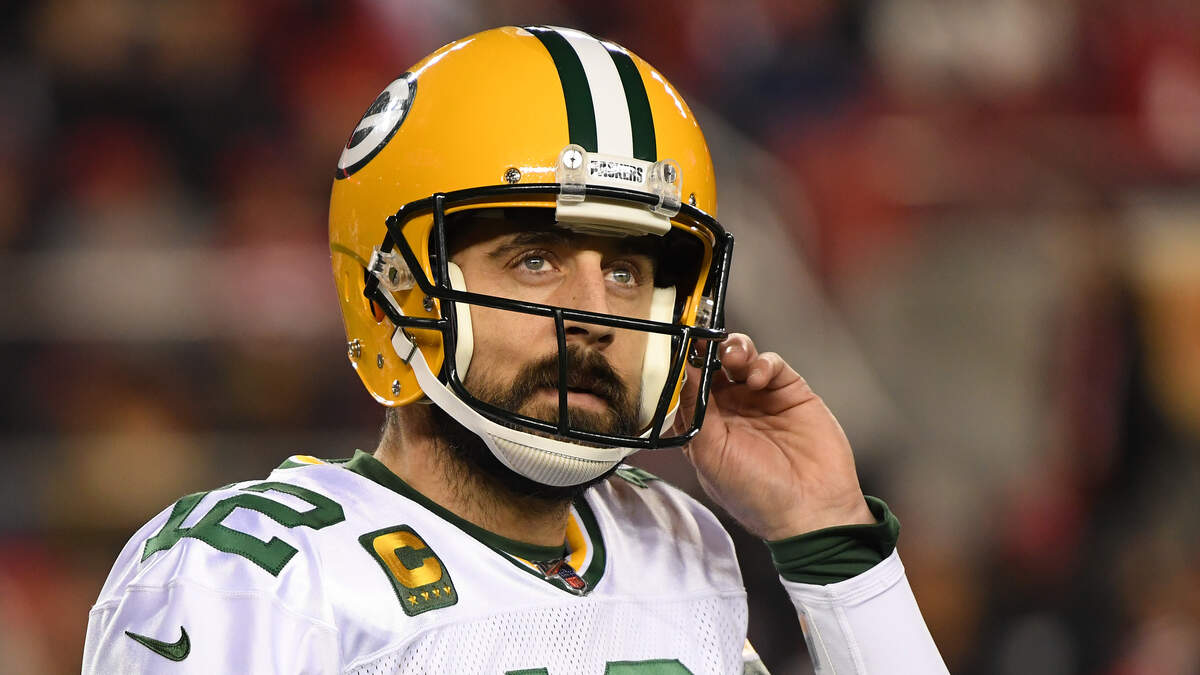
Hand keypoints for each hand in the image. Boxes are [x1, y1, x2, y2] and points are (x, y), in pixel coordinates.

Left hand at [675, 333, 874, 539]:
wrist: (810, 508)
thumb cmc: (755, 494)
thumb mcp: (710, 454)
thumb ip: (694, 410)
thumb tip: (683, 371)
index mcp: (704, 426)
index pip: (686, 386)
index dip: (680, 367)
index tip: (677, 349)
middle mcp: (730, 410)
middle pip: (711, 365)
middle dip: (706, 350)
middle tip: (703, 341)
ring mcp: (759, 399)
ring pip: (740, 358)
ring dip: (733, 350)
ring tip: (732, 357)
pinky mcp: (789, 392)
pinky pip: (771, 364)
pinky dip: (763, 363)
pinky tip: (758, 378)